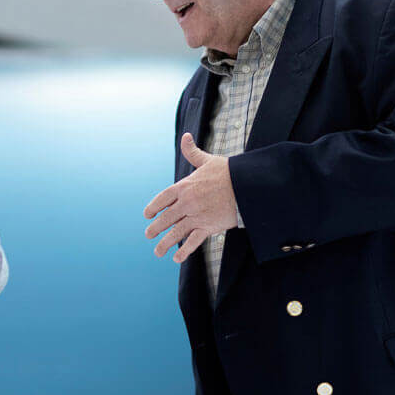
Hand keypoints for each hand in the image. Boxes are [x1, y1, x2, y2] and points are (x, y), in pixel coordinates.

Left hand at [144, 133, 238, 262]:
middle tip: (148, 235)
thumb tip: (186, 136)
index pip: (162, 199)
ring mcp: (197, 216)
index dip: (153, 208)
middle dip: (155, 228)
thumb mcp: (207, 161)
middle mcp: (187, 202)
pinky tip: (177, 258)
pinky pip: (192, 241)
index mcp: (184, 186)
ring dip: (165, 244)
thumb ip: (192, 152)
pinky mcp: (208, 226)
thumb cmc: (228, 172)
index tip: (148, 215)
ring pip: (176, 233)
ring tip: (157, 252)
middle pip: (166, 218)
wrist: (246, 185)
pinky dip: (184, 251)